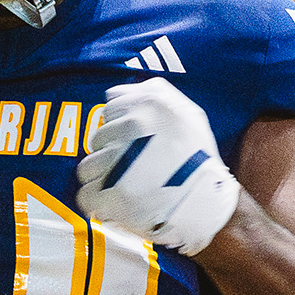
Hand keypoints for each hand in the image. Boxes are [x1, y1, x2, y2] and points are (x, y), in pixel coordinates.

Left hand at [76, 77, 237, 255]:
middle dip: (112, 152)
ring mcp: (119, 161)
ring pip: (88, 166)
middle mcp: (131, 128)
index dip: (121, 128)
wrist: (208, 201)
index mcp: (148, 104)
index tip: (133, 142)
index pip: (111, 109)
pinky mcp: (112, 194)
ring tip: (125, 186)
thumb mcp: (187, 112)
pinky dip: (98, 202)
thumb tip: (117, 92)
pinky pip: (86, 194)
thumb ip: (154, 94)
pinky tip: (115, 203)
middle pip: (98, 137)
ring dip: (102, 177)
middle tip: (133, 167)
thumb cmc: (200, 158)